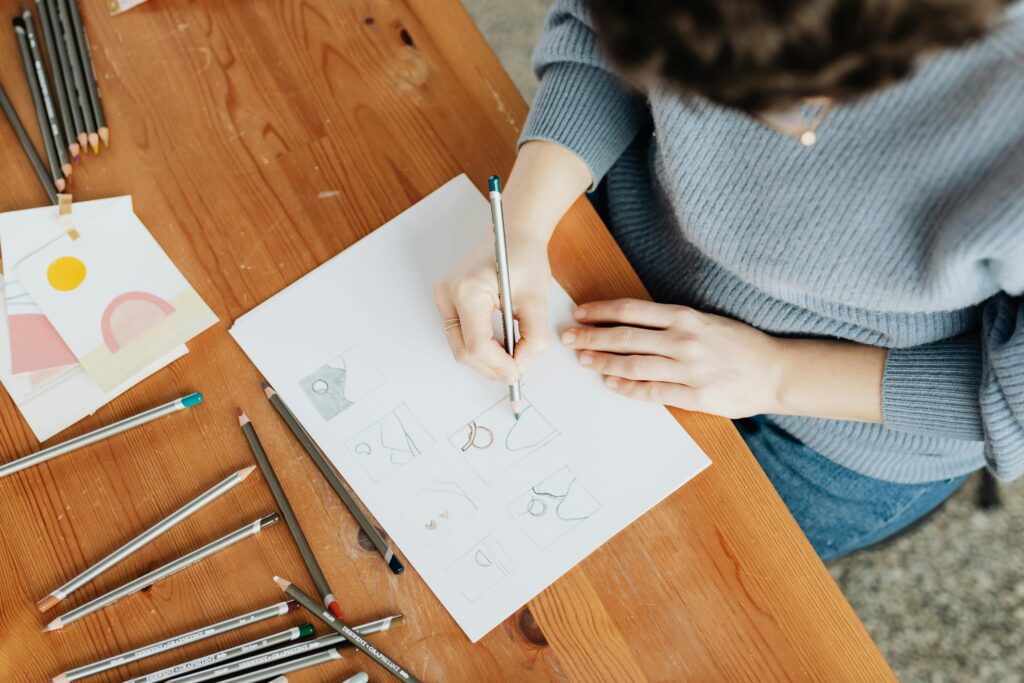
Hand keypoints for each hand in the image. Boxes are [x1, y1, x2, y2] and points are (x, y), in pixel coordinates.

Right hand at [434, 235, 551, 382]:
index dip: (498, 365)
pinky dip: (481, 348)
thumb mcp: (537, 299)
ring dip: (486, 359)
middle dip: (492, 366)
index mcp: (468, 290)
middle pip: (464, 351)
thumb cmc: (523, 256)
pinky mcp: (448, 302)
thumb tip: (522, 364)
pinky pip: (460, 337)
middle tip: (517, 371)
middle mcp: (448, 295)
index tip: (518, 372)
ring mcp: (444, 299)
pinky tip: (501, 347)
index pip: (476, 344)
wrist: (513, 233)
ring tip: (512, 357)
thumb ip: (534, 336)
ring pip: (460, 348)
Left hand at [561, 299, 787, 417]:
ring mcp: (689, 369)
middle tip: (567, 338)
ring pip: (634, 365)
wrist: (776, 371)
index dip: (601, 311)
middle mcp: (684, 340)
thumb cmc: (739, 344)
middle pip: (625, 337)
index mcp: (685, 317)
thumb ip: (672, 322)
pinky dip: (627, 387)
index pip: (632, 311)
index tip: (580, 313)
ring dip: (603, 362)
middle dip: (591, 337)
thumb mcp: (706, 321)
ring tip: (583, 360)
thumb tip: (630, 324)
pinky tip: (610, 384)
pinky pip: (653, 392)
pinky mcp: (695, 396)